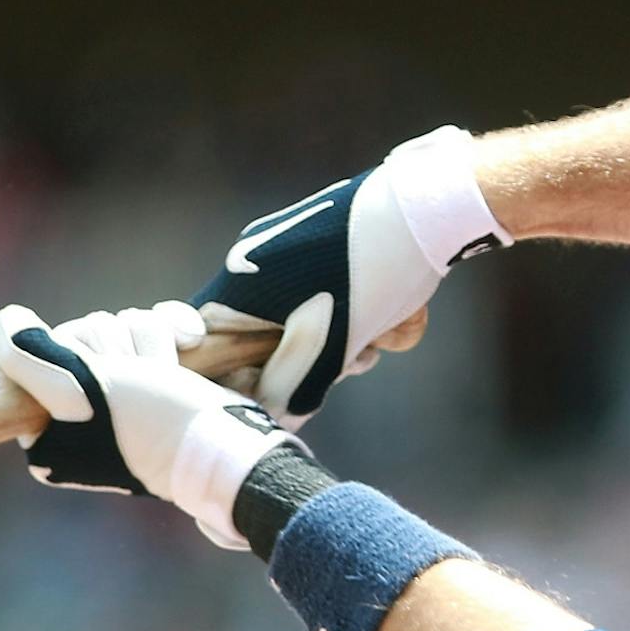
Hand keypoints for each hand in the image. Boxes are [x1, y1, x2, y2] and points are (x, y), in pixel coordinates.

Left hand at [0, 301, 299, 549]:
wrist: (229, 444)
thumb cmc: (153, 423)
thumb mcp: (80, 390)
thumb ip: (28, 354)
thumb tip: (8, 320)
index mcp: (47, 432)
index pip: (30, 358)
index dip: (65, 353)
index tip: (94, 375)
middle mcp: (80, 415)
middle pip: (80, 336)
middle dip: (118, 348)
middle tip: (139, 380)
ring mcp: (125, 395)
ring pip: (120, 327)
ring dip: (152, 341)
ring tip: (169, 374)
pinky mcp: (162, 377)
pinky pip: (156, 326)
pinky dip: (176, 329)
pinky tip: (192, 344)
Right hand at [191, 126, 507, 428]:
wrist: (426, 210)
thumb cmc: (372, 276)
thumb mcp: (332, 347)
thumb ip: (293, 390)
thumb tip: (271, 420)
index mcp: (238, 281)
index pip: (203, 345)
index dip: (230, 378)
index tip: (267, 391)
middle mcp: (251, 258)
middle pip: (255, 337)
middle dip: (301, 364)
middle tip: (345, 367)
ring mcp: (284, 245)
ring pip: (295, 319)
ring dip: (332, 344)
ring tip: (372, 346)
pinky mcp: (319, 239)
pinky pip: (318, 294)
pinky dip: (345, 316)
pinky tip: (384, 323)